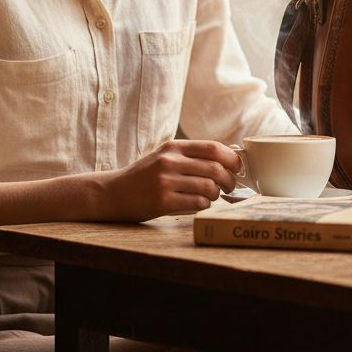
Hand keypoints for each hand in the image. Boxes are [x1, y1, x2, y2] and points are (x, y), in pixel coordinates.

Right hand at [96, 140, 242, 220]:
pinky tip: (199, 204)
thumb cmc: (145, 176)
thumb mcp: (165, 156)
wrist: (113, 193)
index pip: (213, 148)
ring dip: (216, 194)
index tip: (238, 167)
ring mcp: (165, 182)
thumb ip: (190, 155)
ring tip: (211, 196)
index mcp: (173, 147)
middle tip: (229, 187)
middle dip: (230, 180)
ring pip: (209, 187)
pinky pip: (197, 203)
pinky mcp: (162, 202)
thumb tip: (229, 158)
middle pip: (215, 169)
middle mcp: (169, 162)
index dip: (232, 158)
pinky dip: (205, 205)